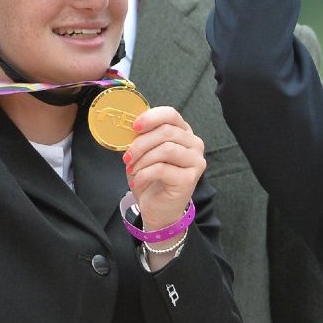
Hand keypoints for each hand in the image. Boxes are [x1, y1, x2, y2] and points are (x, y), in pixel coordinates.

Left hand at [123, 106, 204, 231]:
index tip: (133, 127)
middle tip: (127, 157)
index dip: (150, 117)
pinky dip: (144, 174)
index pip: (171, 114)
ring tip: (132, 169)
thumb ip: (142, 136)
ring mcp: (195, 161)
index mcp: (183, 132)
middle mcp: (194, 144)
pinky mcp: (190, 179)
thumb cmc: (150, 176)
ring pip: (165, 149)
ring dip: (142, 160)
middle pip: (165, 132)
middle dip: (140, 144)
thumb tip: (128, 123)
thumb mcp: (143, 151)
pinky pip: (162, 168)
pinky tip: (138, 181)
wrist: (158, 208)